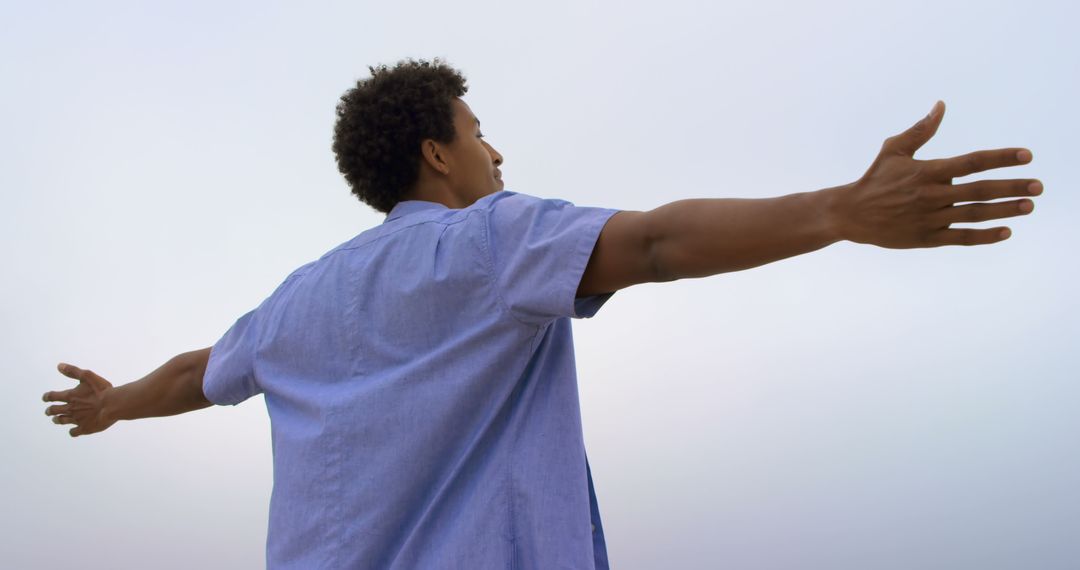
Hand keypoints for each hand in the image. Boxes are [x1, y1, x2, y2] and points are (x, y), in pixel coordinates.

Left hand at [43, 363, 116, 436]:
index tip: (45, 398)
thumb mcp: (88, 376)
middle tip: (48, 411)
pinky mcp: (84, 428)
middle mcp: (70, 408)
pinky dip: (72, 431)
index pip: (52, 396)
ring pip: (61, 421)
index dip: (47, 397)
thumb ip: (73, 371)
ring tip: (55, 420)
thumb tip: (59, 366)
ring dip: (57, 420)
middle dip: (50, 410)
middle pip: (54, 410)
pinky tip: (73, 430)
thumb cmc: (102, 390)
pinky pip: (74, 432)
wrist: (112, 405)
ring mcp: (77, 419)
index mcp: (70, 396)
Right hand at [832, 101, 1040, 247]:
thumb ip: (922, 129)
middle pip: (980, 190)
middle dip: (1012, 186)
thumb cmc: (875, 178)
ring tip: (1029, 205)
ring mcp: (930, 218)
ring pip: (975, 214)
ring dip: (1004, 210)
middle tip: (1038, 186)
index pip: (972, 162)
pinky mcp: (926, 238)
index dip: (1001, 157)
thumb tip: (941, 105)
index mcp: (927, 171)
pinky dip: (985, 235)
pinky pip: (961, 237)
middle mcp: (932, 195)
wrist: (851, 213)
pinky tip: (1006, 231)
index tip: (1027, 155)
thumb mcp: (894, 149)